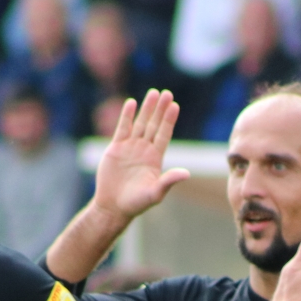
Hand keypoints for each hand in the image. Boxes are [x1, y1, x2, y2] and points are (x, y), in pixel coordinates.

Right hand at [90, 90, 189, 223]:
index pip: (164, 134)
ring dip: (146, 108)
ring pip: (140, 123)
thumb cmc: (136, 203)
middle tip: (167, 93)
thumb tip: (187, 174)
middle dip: (160, 109)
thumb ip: (169, 181)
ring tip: (153, 93)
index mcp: (155, 158)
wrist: (113, 206)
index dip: (169, 120)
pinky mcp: (116, 148)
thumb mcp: (155, 193)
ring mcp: (130, 147)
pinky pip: (122, 128)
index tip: (174, 106)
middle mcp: (144, 150)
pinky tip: (131, 103)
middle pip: (154, 125)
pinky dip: (127, 116)